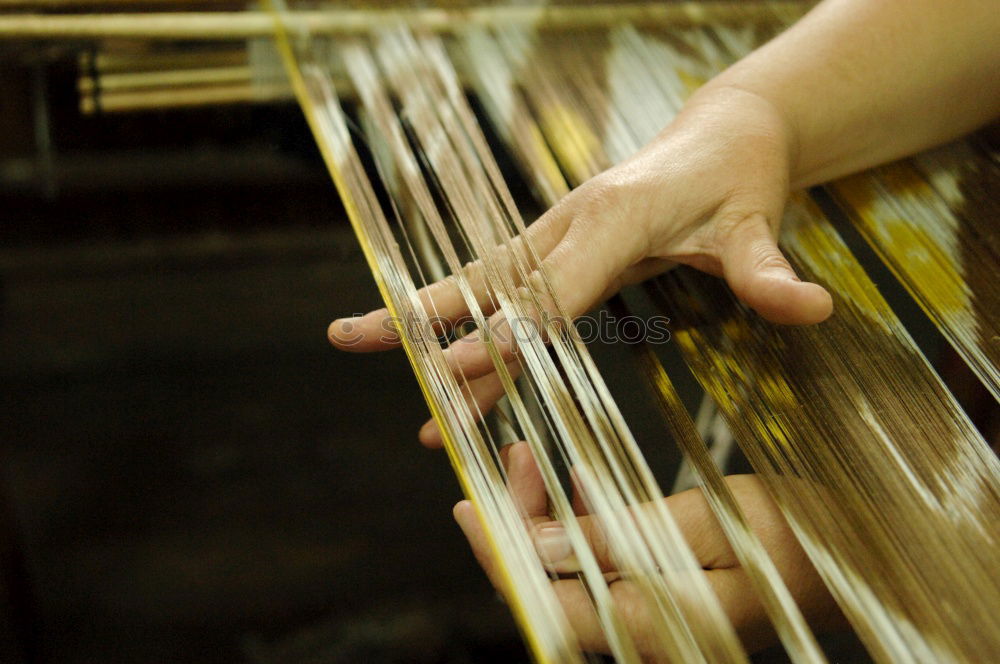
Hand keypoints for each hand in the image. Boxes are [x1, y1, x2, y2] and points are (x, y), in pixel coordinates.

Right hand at [328, 86, 832, 445]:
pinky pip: (495, 281)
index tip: (458, 369)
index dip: (507, 332)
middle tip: (348, 338)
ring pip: (477, 279)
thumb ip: (768, 272)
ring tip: (354, 340)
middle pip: (487, 279)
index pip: (552, 288)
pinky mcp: (553, 241)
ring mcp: (554, 230)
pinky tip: (425, 339)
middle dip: (422, 316)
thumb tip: (812, 309)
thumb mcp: (758, 223)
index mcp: (612, 219)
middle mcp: (567, 222)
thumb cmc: (738, 178)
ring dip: (420, 314)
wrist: (724, 131)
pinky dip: (453, 310)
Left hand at [453, 442, 843, 657]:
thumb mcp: (707, 521)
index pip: (548, 603)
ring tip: (528, 457)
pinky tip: (569, 482)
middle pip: (547, 590)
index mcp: (652, 623)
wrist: (848, 552)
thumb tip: (542, 545)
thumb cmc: (793, 533)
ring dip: (541, 518)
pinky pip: (595, 567)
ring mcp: (647, 617)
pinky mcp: (655, 596)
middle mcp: (641, 632)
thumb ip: (622, 537)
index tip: (471, 509)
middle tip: (506, 461)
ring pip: (565, 574)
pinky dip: (575, 524)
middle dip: (515, 525)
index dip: (501, 556)